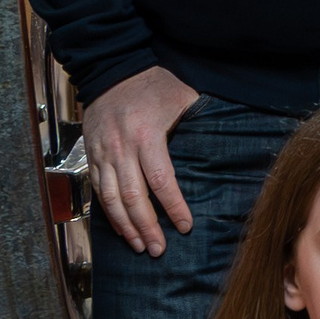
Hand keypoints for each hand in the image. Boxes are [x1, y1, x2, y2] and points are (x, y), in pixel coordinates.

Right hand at [81, 65, 199, 254]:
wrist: (111, 68)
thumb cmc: (154, 82)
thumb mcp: (183, 96)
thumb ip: (199, 121)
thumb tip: (227, 143)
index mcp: (146, 134)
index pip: (161, 180)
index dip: (173, 207)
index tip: (185, 226)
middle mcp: (121, 146)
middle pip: (133, 196)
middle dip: (146, 227)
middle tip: (158, 250)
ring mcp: (103, 152)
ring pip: (111, 198)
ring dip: (125, 226)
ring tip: (140, 246)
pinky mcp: (92, 154)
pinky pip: (98, 190)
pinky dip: (108, 213)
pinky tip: (121, 228)